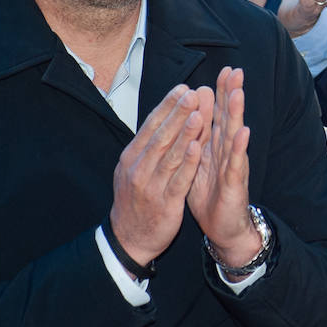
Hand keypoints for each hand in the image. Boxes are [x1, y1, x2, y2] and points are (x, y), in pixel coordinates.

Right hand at [108, 85, 207, 268]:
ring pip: (170, 155)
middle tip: (193, 93)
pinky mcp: (165, 203)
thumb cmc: (136, 198)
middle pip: (160, 135)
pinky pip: (178, 180)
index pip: (151, 126)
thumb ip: (150, 143)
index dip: (167, 106)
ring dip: (185, 133)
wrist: (128, 238)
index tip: (183, 88)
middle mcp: (138, 168)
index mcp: (131, 157)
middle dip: (178, 113)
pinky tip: (198, 148)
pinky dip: (188, 163)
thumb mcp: (135, 168)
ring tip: (198, 113)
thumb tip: (165, 114)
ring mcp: (151, 186)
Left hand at [186, 67, 260, 274]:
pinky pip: (236, 163)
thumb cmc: (210, 195)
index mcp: (215, 146)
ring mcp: (233, 165)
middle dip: (232, 93)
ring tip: (238, 92)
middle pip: (229, 118)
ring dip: (237, 114)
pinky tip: (243, 132)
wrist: (222, 227)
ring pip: (234, 136)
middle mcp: (227, 151)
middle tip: (235, 70)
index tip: (223, 69)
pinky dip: (239, 147)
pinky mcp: (234, 183)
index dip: (221, 92)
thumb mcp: (200, 162)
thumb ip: (199, 139)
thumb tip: (195, 113)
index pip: (219, 114)